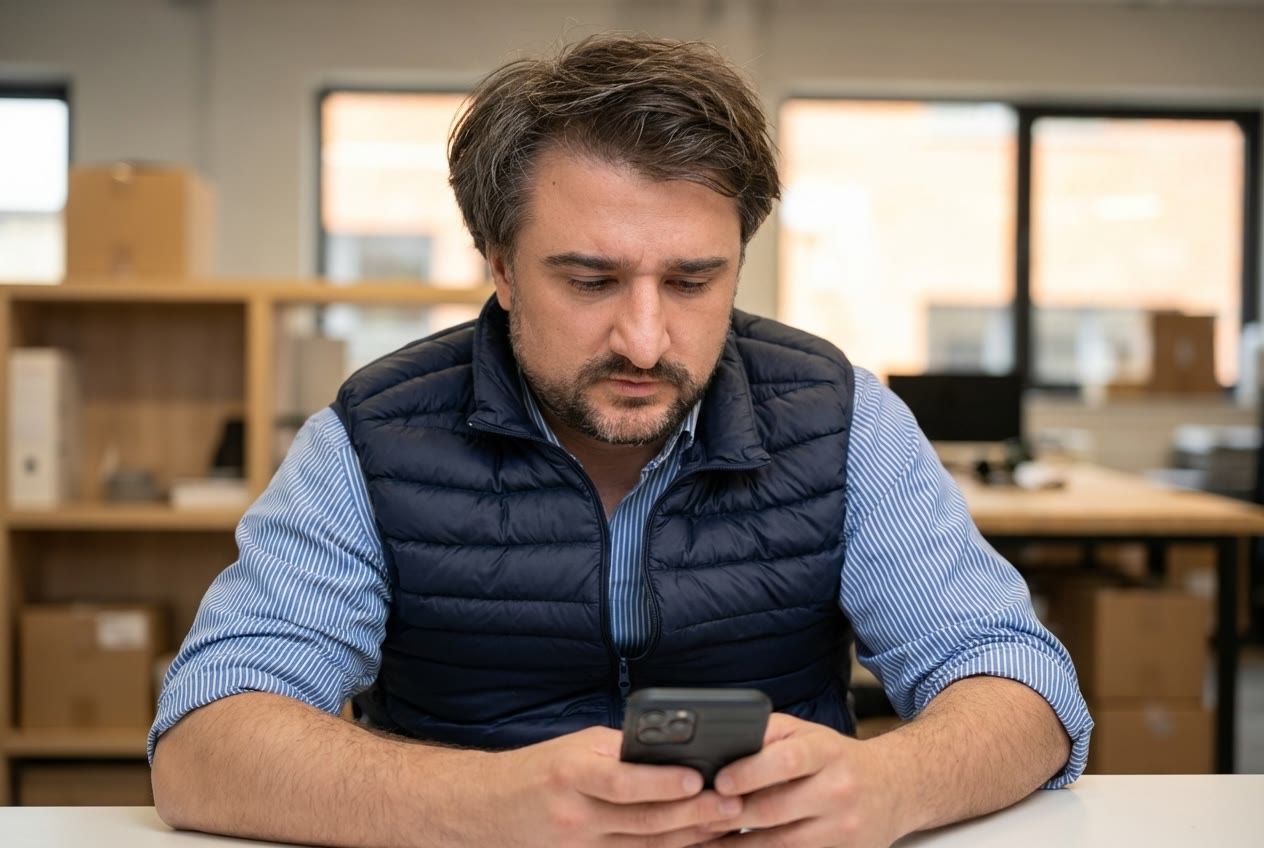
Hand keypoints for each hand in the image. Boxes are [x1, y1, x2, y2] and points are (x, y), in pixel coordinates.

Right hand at [483, 725, 743, 846]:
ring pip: (645, 847)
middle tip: (732, 805)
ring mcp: (580, 847)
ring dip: (688, 837)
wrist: (486, 808)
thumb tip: (674, 750)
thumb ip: (620, 751)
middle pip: (643, 821)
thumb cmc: (538, 769)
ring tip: (725, 824)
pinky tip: (693, 843)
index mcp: (571, 773)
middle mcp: (575, 815)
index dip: (664, 784)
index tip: (700, 779)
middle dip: (692, 815)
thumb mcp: (574, 747)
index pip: (623, 782)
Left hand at [705, 713, 903, 847]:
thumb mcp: (807, 734)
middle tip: (695, 817)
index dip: (751, 772)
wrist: (894, 788)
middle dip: (731, 816)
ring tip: (702, 841)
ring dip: (737, 845)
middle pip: (777, 810)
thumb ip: (767, 734)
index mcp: (826, 752)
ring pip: (782, 844)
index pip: (788, 760)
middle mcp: (837, 790)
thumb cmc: (835, 758)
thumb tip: (719, 743)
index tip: (720, 782)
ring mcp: (842, 829)